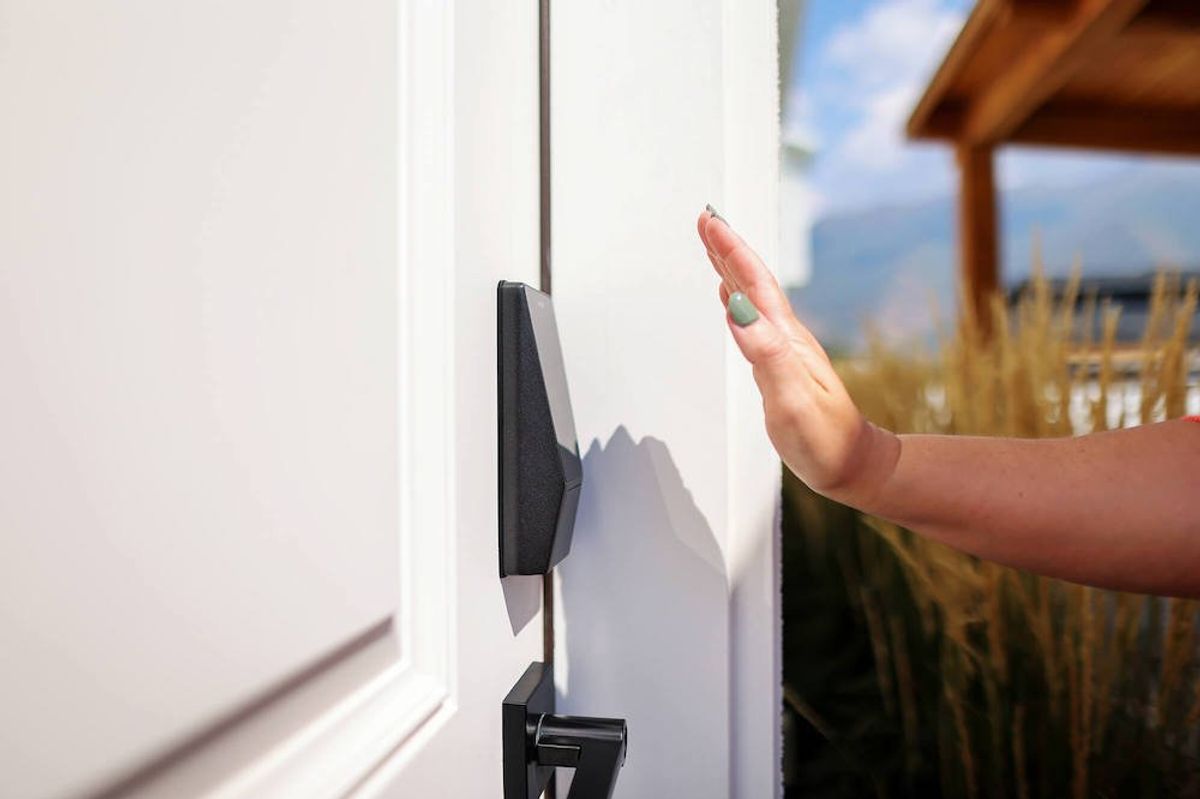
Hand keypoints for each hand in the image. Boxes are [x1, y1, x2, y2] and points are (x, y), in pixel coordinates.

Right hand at [696, 207, 897, 504]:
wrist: (853, 465)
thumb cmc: (824, 440)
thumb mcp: (791, 398)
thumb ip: (765, 354)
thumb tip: (737, 311)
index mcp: (784, 339)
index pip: (753, 284)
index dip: (731, 250)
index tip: (710, 221)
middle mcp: (785, 338)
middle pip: (752, 282)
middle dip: (728, 248)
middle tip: (706, 219)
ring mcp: (784, 350)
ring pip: (752, 297)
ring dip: (731, 269)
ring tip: (713, 246)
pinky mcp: (781, 366)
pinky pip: (753, 321)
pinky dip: (737, 301)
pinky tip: (730, 300)